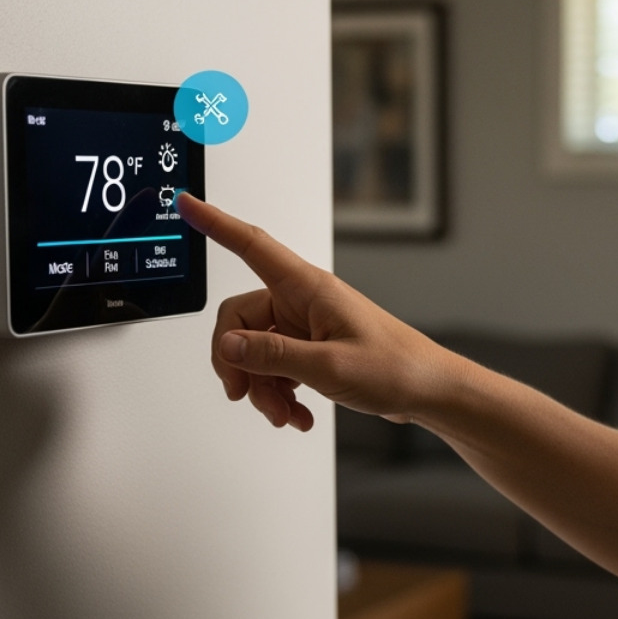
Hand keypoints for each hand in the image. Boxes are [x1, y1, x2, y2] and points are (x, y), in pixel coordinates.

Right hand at [179, 193, 447, 430]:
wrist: (429, 391)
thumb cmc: (396, 367)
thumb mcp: (328, 366)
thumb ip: (273, 355)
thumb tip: (228, 346)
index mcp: (308, 288)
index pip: (251, 245)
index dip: (216, 223)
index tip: (187, 204)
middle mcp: (303, 301)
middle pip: (240, 321)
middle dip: (239, 363)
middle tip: (246, 396)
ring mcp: (307, 326)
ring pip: (256, 350)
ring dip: (262, 387)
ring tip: (284, 413)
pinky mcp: (312, 348)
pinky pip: (276, 366)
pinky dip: (280, 393)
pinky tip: (297, 413)